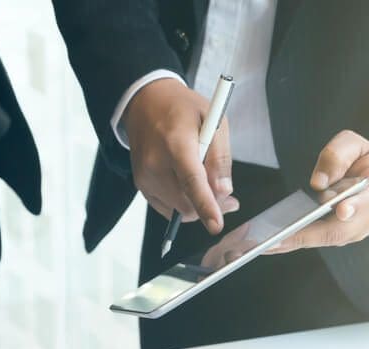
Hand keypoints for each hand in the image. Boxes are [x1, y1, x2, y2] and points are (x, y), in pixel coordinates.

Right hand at [122, 78, 238, 233]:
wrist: (146, 103)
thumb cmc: (182, 109)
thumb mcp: (214, 121)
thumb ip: (221, 158)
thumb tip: (223, 191)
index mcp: (175, 143)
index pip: (191, 181)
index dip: (206, 205)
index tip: (216, 225)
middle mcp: (155, 163)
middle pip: (187, 203)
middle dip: (211, 206)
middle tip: (227, 196)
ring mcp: (145, 177)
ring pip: (179, 210)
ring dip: (198, 205)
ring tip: (208, 184)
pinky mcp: (141, 186)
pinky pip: (168, 209)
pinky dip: (184, 204)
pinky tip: (189, 185)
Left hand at [268, 131, 368, 253]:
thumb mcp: (359, 145)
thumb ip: (338, 154)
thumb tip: (318, 182)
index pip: (368, 201)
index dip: (356, 207)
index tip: (343, 209)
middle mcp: (366, 218)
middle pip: (337, 231)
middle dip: (304, 236)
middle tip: (273, 239)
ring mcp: (353, 231)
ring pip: (322, 240)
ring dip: (290, 243)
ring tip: (257, 244)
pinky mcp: (339, 236)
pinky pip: (314, 240)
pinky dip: (289, 241)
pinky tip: (263, 241)